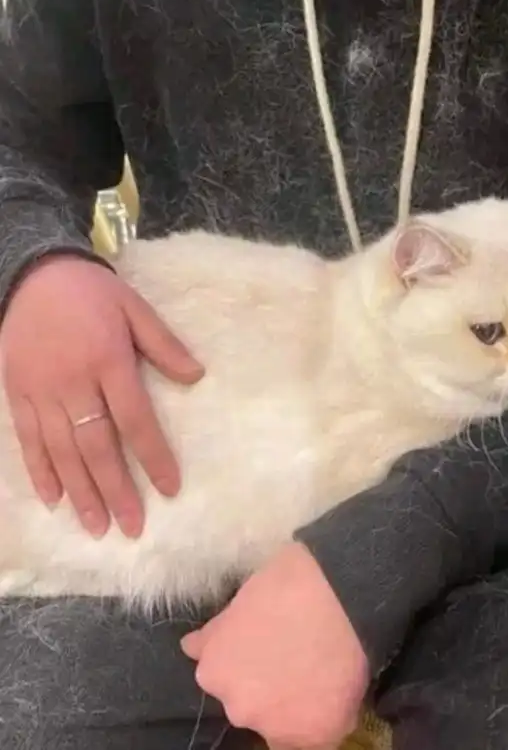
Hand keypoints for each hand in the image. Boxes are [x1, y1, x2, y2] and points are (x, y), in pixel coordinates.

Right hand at [1, 255, 202, 536]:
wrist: (33, 272)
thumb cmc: (92, 292)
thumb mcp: (135, 307)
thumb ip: (164, 344)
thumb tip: (197, 376)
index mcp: (109, 360)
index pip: (135, 419)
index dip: (153, 456)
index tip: (170, 489)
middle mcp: (74, 382)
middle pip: (97, 445)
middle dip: (116, 490)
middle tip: (132, 527)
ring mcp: (42, 390)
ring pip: (62, 451)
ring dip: (81, 492)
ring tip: (97, 526)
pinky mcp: (18, 393)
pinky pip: (28, 439)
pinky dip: (40, 471)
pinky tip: (54, 500)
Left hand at [181, 542, 368, 749]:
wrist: (343, 595)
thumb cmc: (291, 582)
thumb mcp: (241, 597)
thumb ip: (216, 632)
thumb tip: (191, 646)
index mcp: (213, 668)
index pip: (220, 674)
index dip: (242, 661)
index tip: (262, 648)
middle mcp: (235, 705)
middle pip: (247, 701)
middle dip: (264, 684)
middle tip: (290, 657)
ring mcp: (272, 725)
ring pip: (277, 721)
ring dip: (289, 704)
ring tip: (315, 673)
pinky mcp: (311, 737)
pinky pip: (309, 738)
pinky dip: (316, 721)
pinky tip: (329, 693)